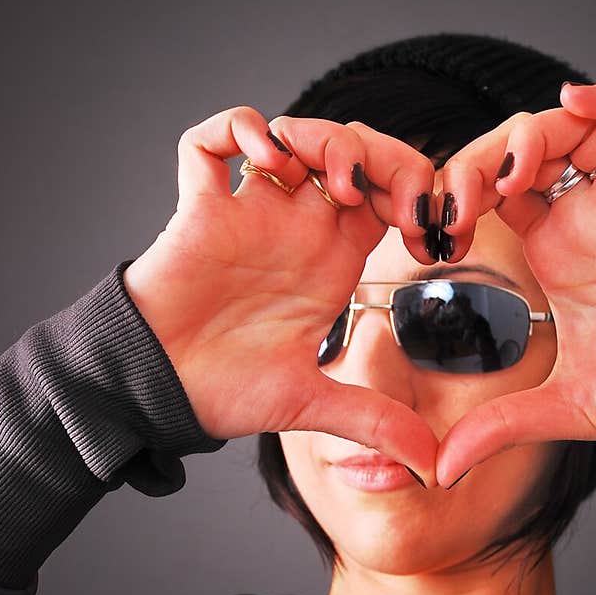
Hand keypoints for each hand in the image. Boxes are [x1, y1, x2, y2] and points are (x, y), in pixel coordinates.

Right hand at [122, 107, 439, 479]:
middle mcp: (296, 228)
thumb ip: (374, 421)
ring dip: (324, 138)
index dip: (419, 199)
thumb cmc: (227, 393)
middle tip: (390, 196)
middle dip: (383, 156)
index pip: (389, 197)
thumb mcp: (313, 406)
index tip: (430, 232)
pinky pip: (214, 139)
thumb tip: (434, 466)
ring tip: (334, 179)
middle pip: (352, 151)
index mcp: (331, 262)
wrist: (160, 394)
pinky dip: (242, 128)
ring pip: (294, 133)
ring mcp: (250, 212)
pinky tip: (266, 160)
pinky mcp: (201, 206)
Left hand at [433, 83, 595, 486]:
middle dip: (479, 159)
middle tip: (456, 199)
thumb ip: (498, 428)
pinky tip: (576, 100)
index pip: (493, 191)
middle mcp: (585, 216)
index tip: (431, 229)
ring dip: (533, 131)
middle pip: (523, 149)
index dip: (456, 193)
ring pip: (577, 127)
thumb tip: (438, 470)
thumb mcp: (558, 408)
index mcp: (554, 250)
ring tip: (507, 167)